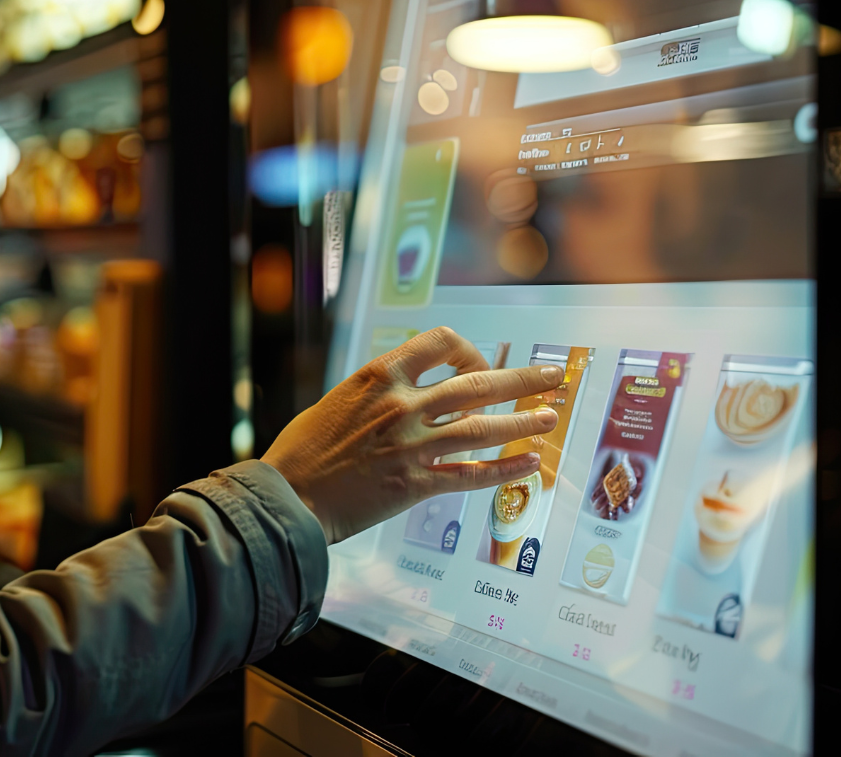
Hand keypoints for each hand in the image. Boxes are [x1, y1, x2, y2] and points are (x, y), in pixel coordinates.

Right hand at [263, 327, 561, 543]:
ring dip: (523, 422)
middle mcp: (401, 405)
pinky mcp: (416, 484)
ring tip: (550, 417)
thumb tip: (413, 393)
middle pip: (477, 383)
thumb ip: (378, 393)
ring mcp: (411, 445)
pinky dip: (505, 470)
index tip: (475, 364)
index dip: (467, 350)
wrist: (287, 498)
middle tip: (554, 377)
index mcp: (379, 376)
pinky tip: (529, 464)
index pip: (441, 343)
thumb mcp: (337, 402)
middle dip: (522, 379)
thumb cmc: (302, 451)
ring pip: (484, 429)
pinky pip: (471, 474)